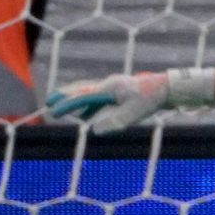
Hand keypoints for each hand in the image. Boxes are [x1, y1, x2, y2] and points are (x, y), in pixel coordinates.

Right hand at [46, 72, 171, 133]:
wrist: (166, 89)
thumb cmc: (151, 100)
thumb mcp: (134, 114)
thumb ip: (114, 122)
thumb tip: (95, 130)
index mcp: (109, 88)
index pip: (82, 96)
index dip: (66, 105)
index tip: (52, 112)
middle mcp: (108, 84)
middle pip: (80, 89)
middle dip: (64, 96)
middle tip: (48, 102)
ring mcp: (113, 87)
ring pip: (87, 92)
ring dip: (73, 101)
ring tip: (59, 109)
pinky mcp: (118, 91)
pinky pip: (97, 99)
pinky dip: (87, 106)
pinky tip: (82, 118)